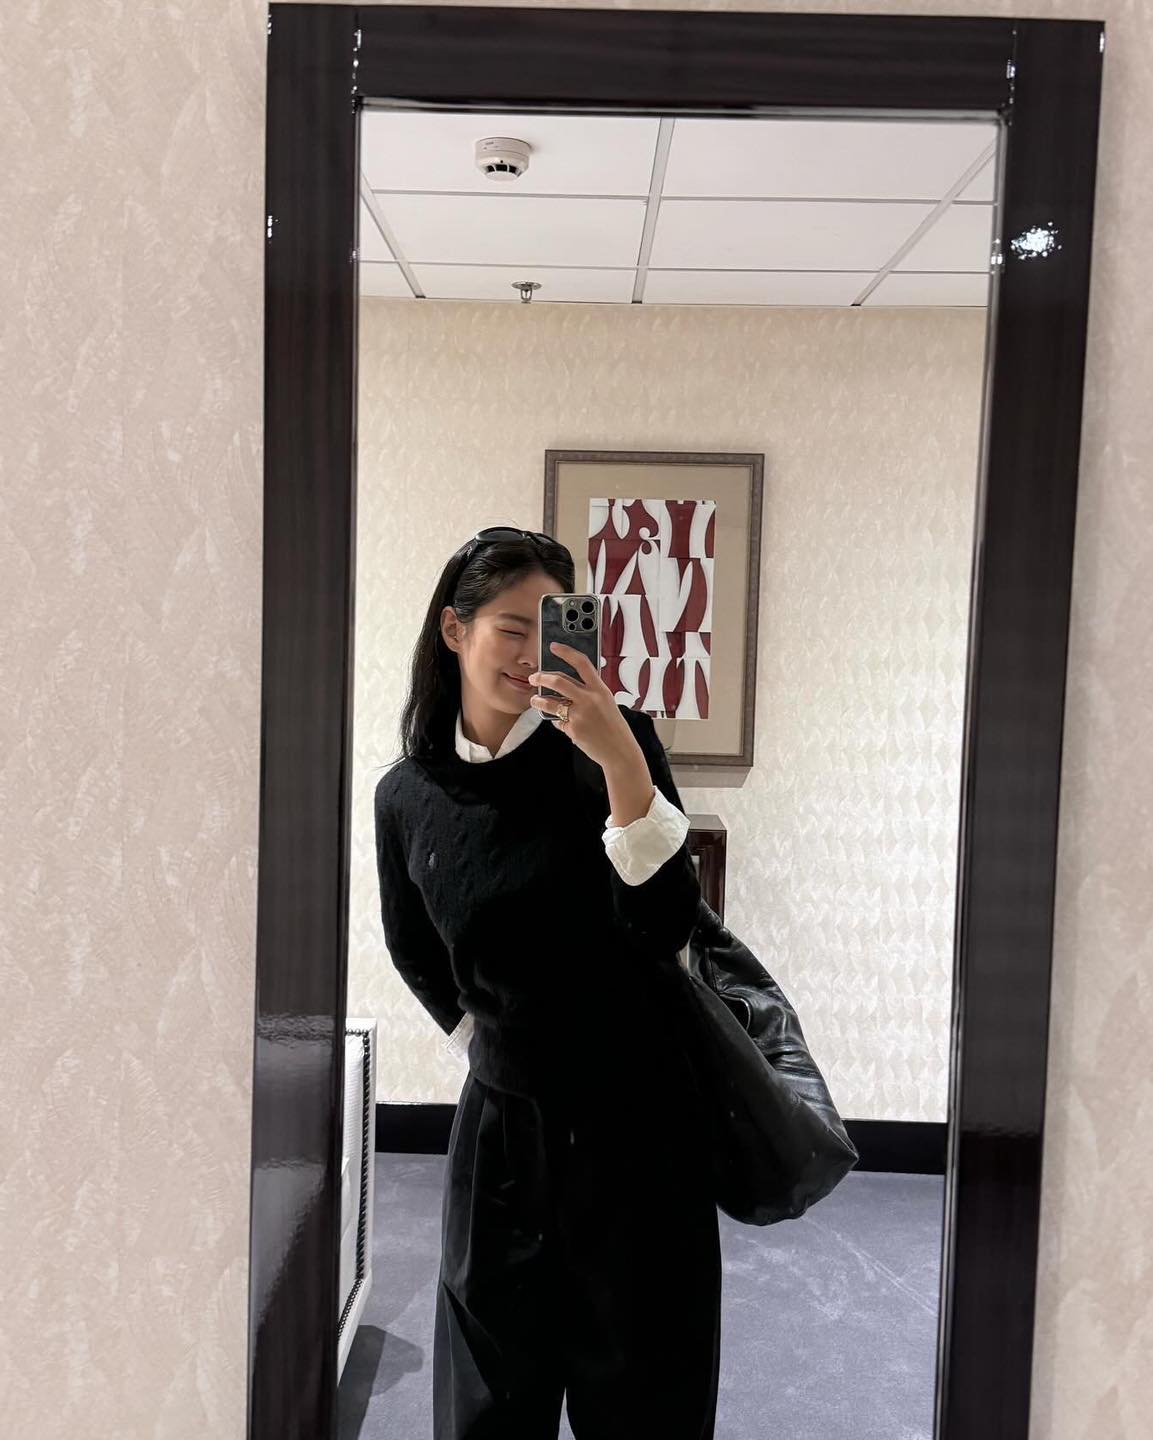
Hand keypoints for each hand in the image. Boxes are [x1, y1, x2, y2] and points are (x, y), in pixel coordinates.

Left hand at [528, 643, 642, 771]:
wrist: (620, 751)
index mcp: (600, 690)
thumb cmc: (614, 727)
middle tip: (534, 678)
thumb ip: (590, 693)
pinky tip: (561, 723)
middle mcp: (590, 699)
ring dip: (539, 700)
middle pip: (559, 680)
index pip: (582, 663)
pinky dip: (557, 721)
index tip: (554, 646)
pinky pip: (558, 721)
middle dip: (542, 677)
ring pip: (551, 702)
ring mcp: (580, 715)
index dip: (566, 652)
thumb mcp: (607, 703)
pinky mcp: (573, 729)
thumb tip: (567, 686)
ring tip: (535, 700)